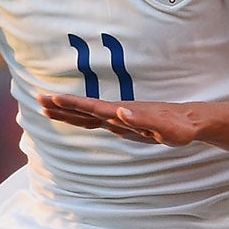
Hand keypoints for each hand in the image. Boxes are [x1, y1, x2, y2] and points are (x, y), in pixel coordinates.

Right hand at [38, 93, 202, 145]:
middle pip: (84, 110)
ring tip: (46, 108)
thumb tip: (119, 112)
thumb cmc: (180, 127)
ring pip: (88, 115)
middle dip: (62, 106)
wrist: (190, 121)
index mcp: (124, 114)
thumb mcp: (165, 128)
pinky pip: (97, 121)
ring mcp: (119, 118)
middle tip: (38, 99)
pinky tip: (74, 118)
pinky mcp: (123, 124)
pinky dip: (82, 119)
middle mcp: (118, 113)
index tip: (52, 99)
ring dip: (68, 112)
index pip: (93, 108)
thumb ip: (143, 121)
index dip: (72, 105)